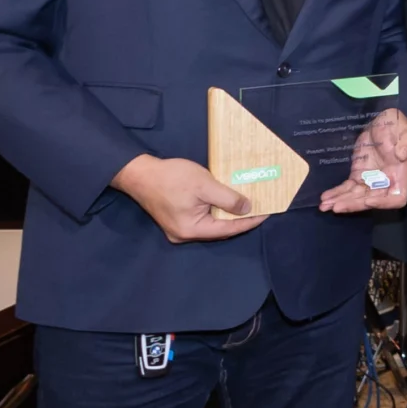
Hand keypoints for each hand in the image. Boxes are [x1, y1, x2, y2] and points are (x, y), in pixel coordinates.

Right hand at [114, 154, 259, 241]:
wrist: (138, 173)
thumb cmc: (171, 177)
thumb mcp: (204, 185)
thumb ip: (228, 199)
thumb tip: (247, 209)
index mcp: (191, 230)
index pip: (228, 229)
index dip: (249, 221)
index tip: (267, 212)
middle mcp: (184, 234)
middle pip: (219, 229)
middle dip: (240, 218)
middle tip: (261, 207)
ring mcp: (178, 228)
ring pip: (211, 223)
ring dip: (228, 214)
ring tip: (248, 204)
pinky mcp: (176, 219)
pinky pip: (202, 218)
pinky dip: (215, 211)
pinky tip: (227, 201)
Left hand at [319, 108, 406, 212]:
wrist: (383, 120)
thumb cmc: (396, 124)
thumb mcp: (402, 130)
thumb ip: (405, 143)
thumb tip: (402, 154)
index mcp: (400, 173)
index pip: (397, 197)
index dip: (383, 202)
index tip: (368, 199)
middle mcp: (386, 181)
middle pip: (371, 200)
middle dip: (354, 204)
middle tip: (336, 206)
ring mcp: (370, 179)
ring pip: (357, 196)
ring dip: (341, 201)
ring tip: (324, 206)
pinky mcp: (358, 175)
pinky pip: (348, 188)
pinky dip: (337, 193)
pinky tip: (325, 197)